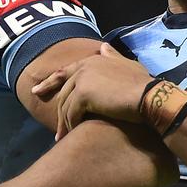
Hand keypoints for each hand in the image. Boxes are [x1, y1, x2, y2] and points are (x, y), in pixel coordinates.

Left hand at [31, 43, 154, 138]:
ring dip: (65, 124)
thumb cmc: (144, 85)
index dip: (50, 82)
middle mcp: (84, 67)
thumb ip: (113, 57)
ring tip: (64, 139)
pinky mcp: (83, 94)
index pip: (64, 72)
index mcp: (92, 60)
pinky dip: (72, 125)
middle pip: (63, 93)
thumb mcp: (128, 66)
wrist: (150, 97)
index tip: (36, 92)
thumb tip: (103, 47)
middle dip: (59, 112)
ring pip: (66, 106)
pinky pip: (71, 113)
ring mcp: (82, 80)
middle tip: (57, 131)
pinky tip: (73, 136)